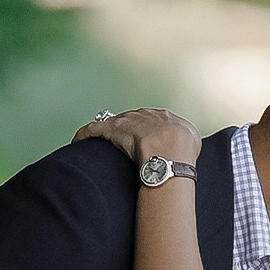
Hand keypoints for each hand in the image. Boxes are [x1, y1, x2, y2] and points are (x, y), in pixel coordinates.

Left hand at [75, 105, 202, 170]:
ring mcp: (130, 121)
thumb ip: (187, 143)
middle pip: (133, 117)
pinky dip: (85, 135)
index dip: (146, 128)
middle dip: (125, 126)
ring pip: (113, 121)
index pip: (154, 119)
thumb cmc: (183, 154)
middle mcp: (148, 115)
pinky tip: (77, 140)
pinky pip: (94, 129)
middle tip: (119, 137)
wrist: (170, 153)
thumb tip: (185, 153)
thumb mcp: (192, 144)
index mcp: (168, 118)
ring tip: (96, 139)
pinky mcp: (113, 129)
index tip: (141, 137)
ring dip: (105, 130)